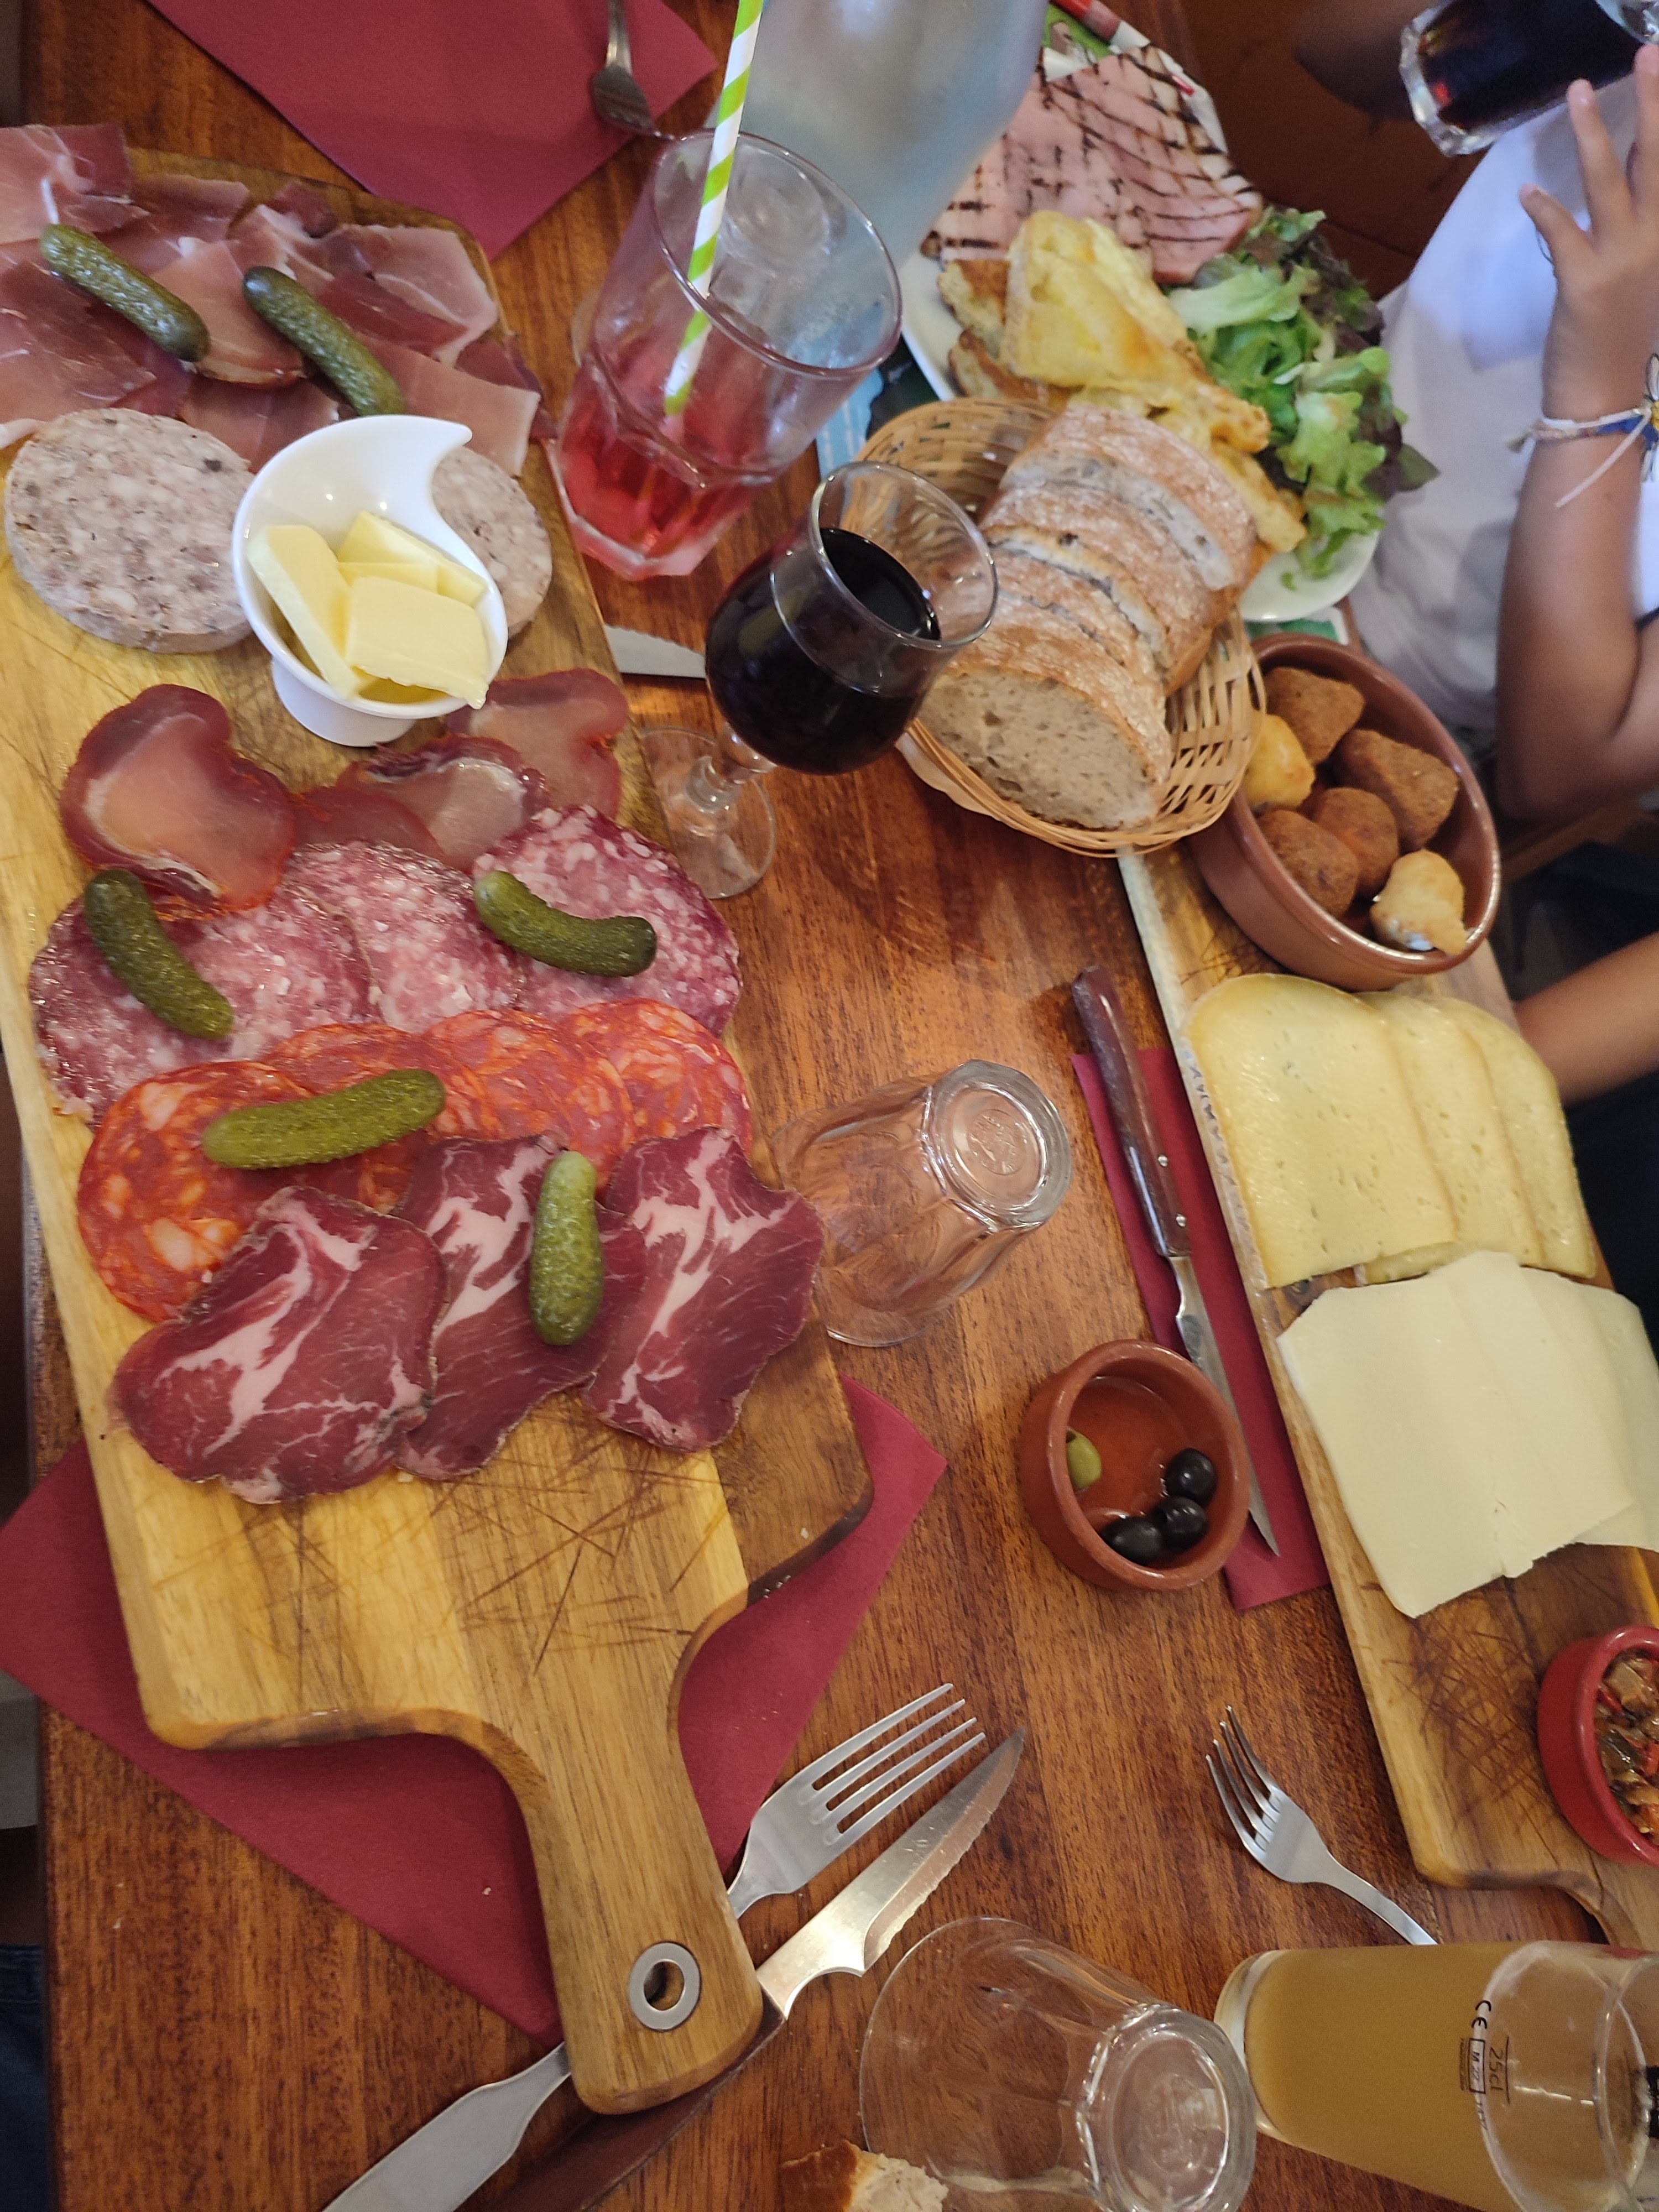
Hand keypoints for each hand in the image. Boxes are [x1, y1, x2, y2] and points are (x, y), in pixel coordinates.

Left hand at [1522, 42, 1658, 420]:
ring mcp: (1622, 259)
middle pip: (1656, 159)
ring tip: (1576, 92)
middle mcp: (1656, 240)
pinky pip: (1562, 234)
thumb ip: (1636, 231)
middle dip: (1652, 102)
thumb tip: (1619, 187)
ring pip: (1607, 182)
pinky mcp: (1584, 283)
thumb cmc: (1623, 343)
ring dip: (1591, 135)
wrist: (1607, 400)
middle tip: (1646, 52)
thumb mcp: (1642, 279)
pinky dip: (1545, 211)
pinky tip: (1529, 190)